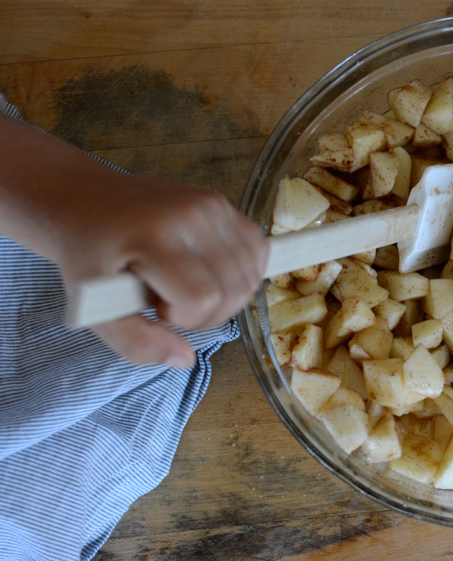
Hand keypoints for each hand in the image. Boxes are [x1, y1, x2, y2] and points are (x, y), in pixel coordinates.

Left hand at [0, 113, 268, 366]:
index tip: (157, 308)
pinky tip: (210, 274)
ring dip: (226, 296)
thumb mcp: (94, 308)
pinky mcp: (223, 203)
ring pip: (251, 275)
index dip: (187, 318)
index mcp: (154, 235)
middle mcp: (191, 213)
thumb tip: (186, 360)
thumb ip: (136, 343)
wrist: (85, 200)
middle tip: (171, 303)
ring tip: (188, 286)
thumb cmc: (87, 255)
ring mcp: (212, 204)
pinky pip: (258, 250)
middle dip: (208, 314)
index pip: (203, 297)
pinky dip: (243, 274)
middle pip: (234, 290)